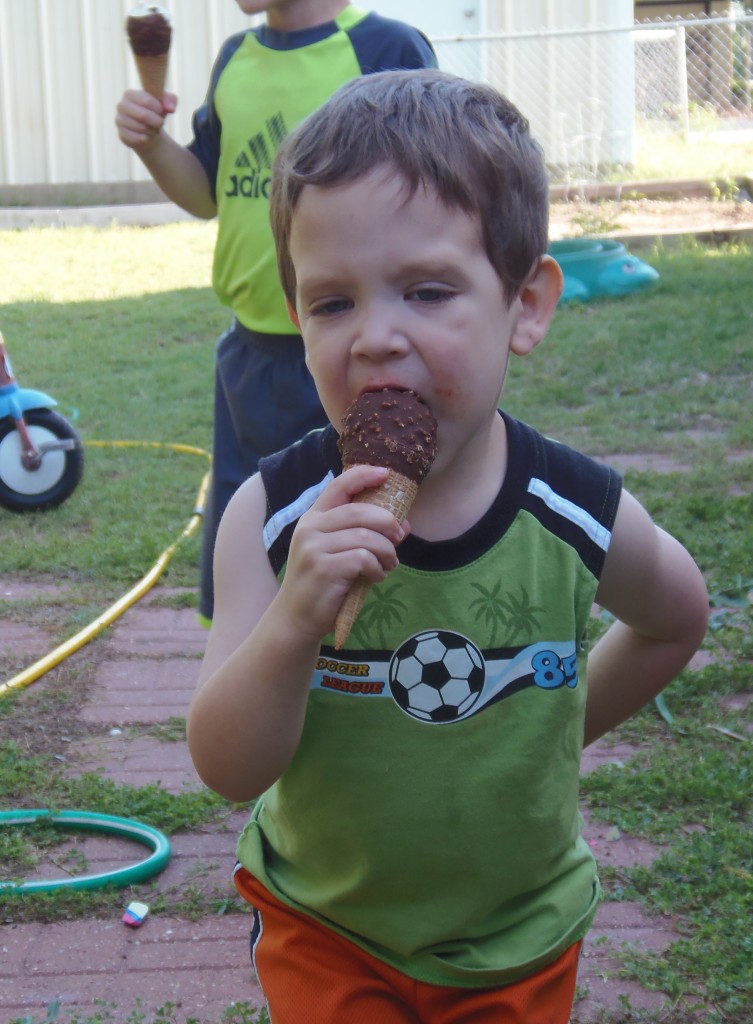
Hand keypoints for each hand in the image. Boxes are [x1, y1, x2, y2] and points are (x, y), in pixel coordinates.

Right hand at [115, 89, 176, 149]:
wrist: (148, 130)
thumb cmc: (156, 113)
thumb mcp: (165, 103)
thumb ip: (170, 100)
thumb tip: (170, 108)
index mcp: (129, 94)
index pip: (147, 101)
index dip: (159, 109)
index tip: (161, 112)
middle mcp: (121, 106)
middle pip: (143, 115)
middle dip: (157, 121)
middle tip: (160, 123)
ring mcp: (119, 121)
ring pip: (141, 128)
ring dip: (153, 130)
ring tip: (153, 128)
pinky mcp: (122, 135)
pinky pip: (138, 139)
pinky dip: (147, 139)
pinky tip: (147, 136)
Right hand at [279, 465, 406, 641]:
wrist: (296, 618)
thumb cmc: (322, 583)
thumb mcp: (338, 552)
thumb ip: (365, 534)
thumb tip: (404, 524)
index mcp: (313, 518)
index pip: (339, 486)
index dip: (364, 476)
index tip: (386, 474)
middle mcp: (310, 528)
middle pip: (360, 511)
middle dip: (388, 523)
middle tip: (399, 538)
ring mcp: (314, 548)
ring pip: (366, 537)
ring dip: (387, 551)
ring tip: (389, 564)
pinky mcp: (323, 569)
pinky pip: (363, 559)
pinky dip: (377, 568)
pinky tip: (376, 577)